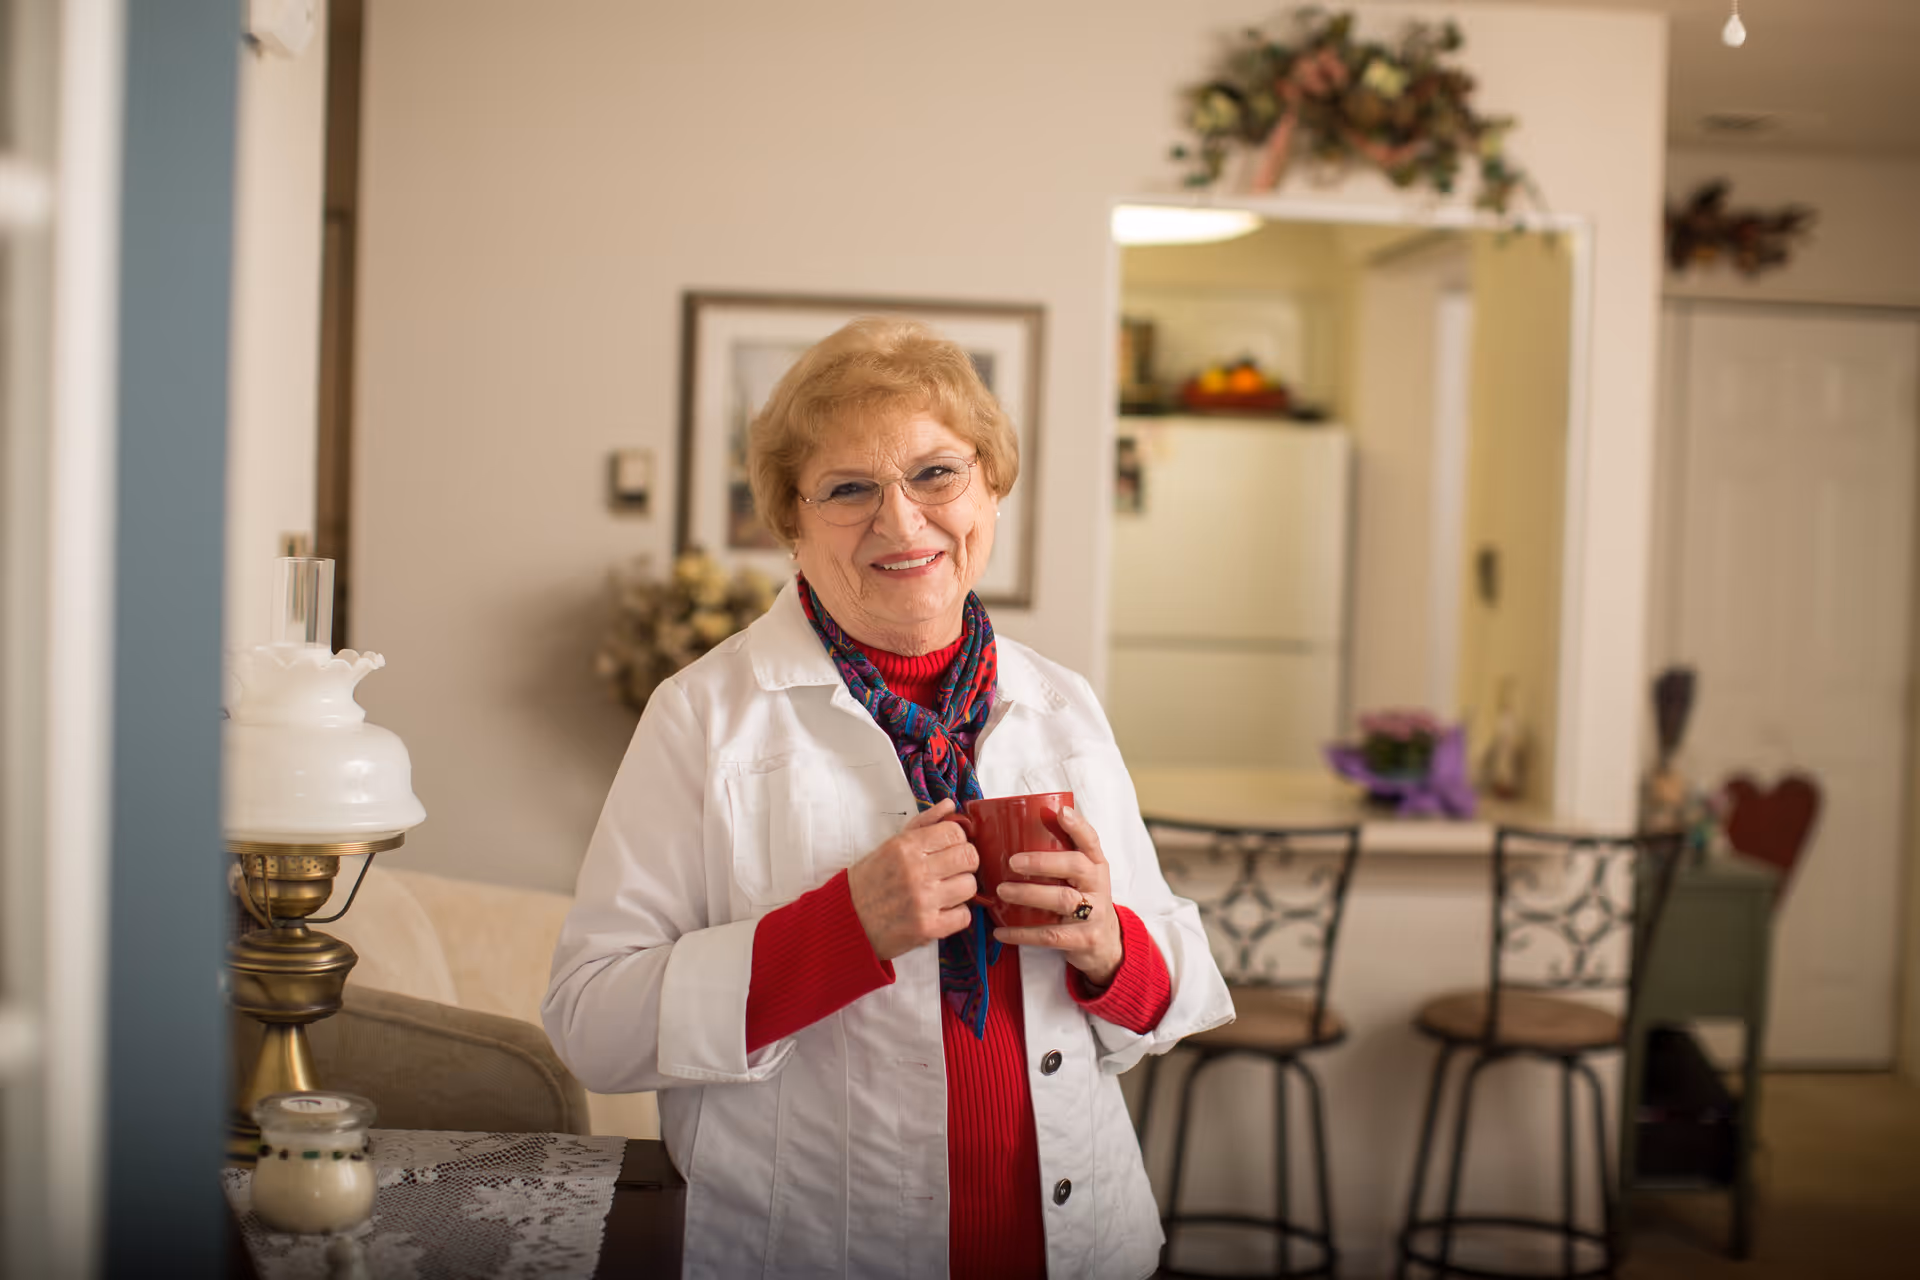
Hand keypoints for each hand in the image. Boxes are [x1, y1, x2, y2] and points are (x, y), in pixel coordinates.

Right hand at [846, 799, 979, 962]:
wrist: (848, 918)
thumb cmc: (871, 880)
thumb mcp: (891, 844)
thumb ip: (923, 823)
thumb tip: (950, 805)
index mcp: (906, 846)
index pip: (955, 833)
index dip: (958, 839)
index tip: (950, 848)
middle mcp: (916, 872)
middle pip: (969, 857)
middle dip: (965, 862)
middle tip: (953, 869)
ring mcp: (923, 902)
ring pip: (970, 886)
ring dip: (961, 889)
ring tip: (945, 891)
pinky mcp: (928, 928)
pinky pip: (964, 916)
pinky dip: (957, 914)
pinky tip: (941, 910)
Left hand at [991, 806, 1123, 987]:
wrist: (1106, 944)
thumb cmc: (1083, 901)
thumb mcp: (1081, 878)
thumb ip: (1059, 857)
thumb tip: (1011, 834)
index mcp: (1096, 866)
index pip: (1091, 841)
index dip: (1078, 826)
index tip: (1061, 813)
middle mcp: (1098, 886)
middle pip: (1075, 867)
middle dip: (1043, 862)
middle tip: (1013, 861)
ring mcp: (1094, 913)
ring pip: (1062, 899)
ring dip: (1029, 894)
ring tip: (1002, 891)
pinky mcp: (1084, 939)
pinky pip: (1050, 935)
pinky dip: (1023, 933)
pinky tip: (1001, 931)